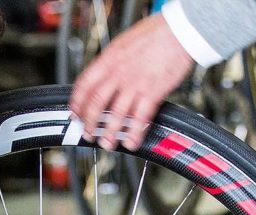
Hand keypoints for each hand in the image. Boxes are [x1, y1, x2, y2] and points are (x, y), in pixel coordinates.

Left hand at [70, 13, 194, 150]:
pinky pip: (140, 118)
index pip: (84, 84)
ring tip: (107, 143)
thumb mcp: (123, 43)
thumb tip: (103, 76)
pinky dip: (134, 133)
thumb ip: (112, 62)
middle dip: (89, 123)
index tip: (75, 114)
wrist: (180, 29)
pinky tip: (131, 142)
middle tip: (88, 134)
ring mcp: (134, 84)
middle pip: (96, 103)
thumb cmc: (156, 33)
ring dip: (109, 133)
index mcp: (109, 59)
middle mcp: (118, 73)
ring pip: (116, 114)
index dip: (77, 103)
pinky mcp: (152, 92)